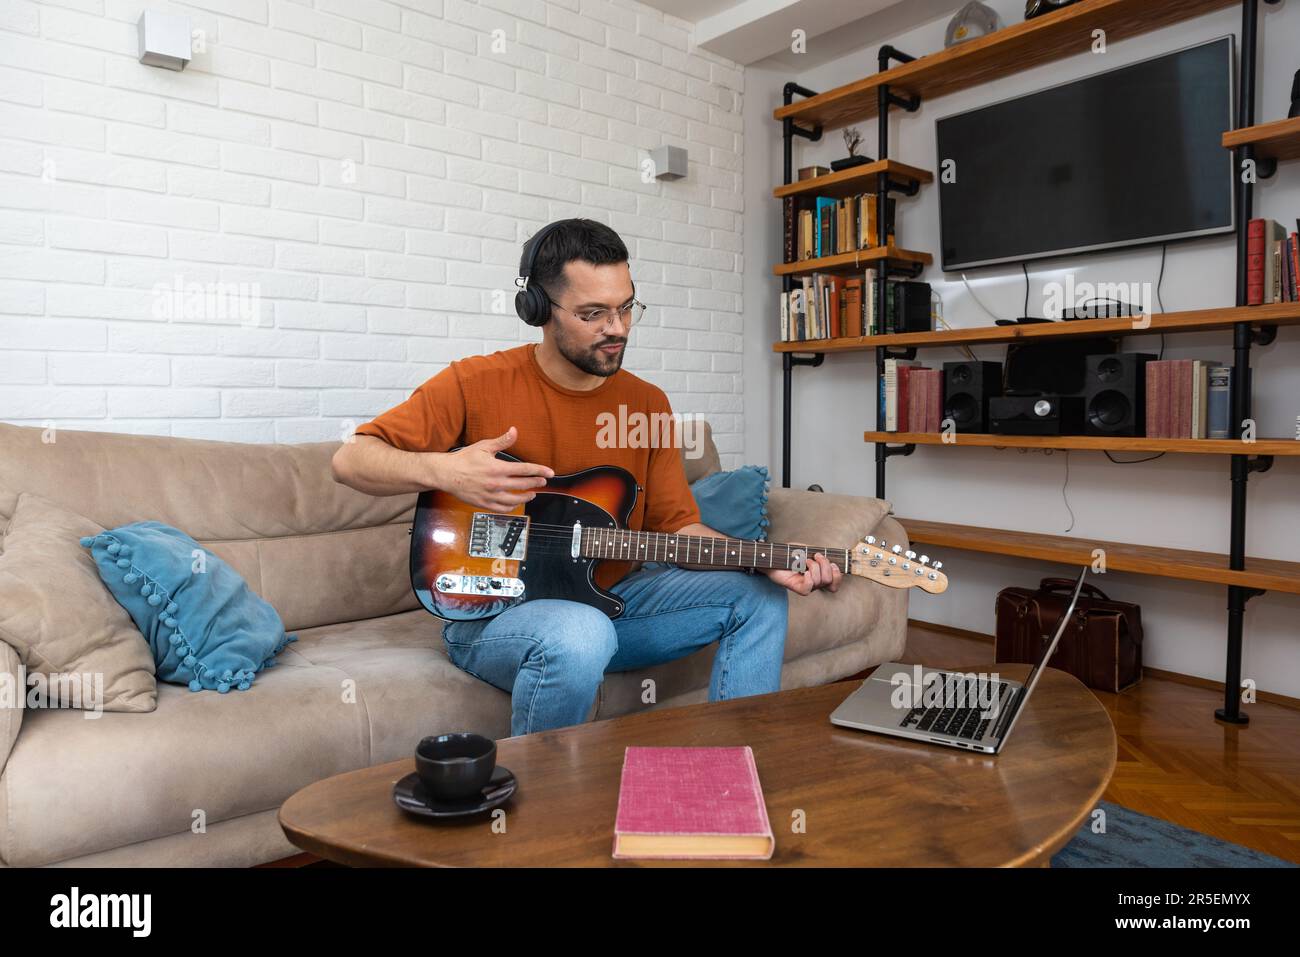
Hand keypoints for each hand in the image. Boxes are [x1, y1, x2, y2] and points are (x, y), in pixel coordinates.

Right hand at [435, 427, 553, 510]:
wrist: (446, 474)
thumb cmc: (464, 459)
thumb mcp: (484, 446)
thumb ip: (502, 441)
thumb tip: (514, 430)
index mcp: (497, 468)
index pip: (525, 470)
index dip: (539, 471)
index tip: (550, 472)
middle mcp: (496, 483)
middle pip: (523, 485)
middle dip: (536, 483)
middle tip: (543, 481)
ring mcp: (490, 495)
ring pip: (515, 500)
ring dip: (526, 497)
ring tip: (533, 494)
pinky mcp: (484, 504)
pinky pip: (502, 509)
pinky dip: (512, 507)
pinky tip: (516, 503)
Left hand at [766, 550, 842, 595]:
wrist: (771, 557)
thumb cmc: (787, 553)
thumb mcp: (805, 549)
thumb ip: (816, 553)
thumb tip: (825, 556)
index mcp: (818, 574)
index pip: (834, 584)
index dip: (838, 576)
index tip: (833, 564)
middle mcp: (814, 582)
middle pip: (829, 580)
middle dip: (826, 565)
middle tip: (816, 556)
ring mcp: (805, 585)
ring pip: (819, 582)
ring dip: (814, 566)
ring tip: (804, 560)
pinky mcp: (796, 587)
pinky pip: (807, 589)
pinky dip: (808, 579)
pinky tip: (803, 571)